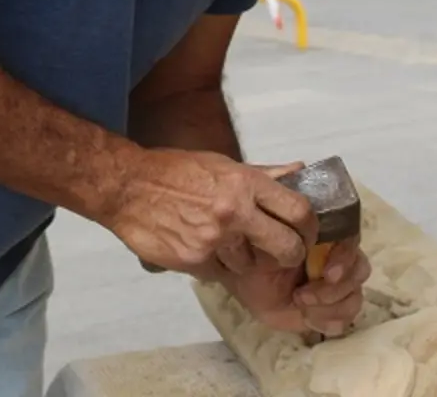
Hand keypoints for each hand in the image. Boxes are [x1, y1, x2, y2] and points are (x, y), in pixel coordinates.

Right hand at [105, 149, 317, 279]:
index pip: (299, 211)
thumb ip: (262, 174)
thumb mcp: (221, 164)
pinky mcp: (195, 260)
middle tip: (281, 254)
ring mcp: (215, 239)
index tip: (305, 233)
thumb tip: (298, 170)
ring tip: (223, 243)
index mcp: (245, 183)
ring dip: (243, 260)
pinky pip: (219, 273)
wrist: (126, 186)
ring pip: (251, 265)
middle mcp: (235, 212)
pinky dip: (214, 265)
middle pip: (287, 247)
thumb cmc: (173, 171)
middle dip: (290, 255)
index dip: (310, 228)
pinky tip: (198, 246)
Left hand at [224, 236, 370, 336]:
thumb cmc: (257, 261)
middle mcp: (338, 258)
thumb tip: (298, 245)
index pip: (350, 241)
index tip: (327, 275)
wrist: (250, 288)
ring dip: (329, 307)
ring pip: (355, 297)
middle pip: (358, 271)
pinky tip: (308, 318)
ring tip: (301, 306)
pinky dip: (328, 321)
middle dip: (333, 290)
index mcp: (324, 236)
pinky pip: (347, 318)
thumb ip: (285, 244)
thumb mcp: (265, 248)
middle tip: (302, 296)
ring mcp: (340, 284)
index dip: (344, 259)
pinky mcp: (335, 308)